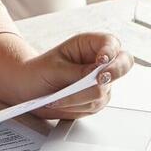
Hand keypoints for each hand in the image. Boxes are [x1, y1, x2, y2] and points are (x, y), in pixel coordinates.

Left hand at [0, 33, 132, 120]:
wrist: (28, 89)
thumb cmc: (38, 71)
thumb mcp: (54, 68)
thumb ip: (77, 72)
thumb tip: (96, 76)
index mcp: (89, 45)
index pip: (111, 43)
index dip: (110, 52)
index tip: (101, 61)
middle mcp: (99, 63)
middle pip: (122, 65)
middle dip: (112, 73)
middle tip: (99, 79)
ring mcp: (100, 82)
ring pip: (104, 91)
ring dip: (81, 97)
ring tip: (59, 98)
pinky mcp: (96, 99)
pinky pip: (95, 105)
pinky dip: (78, 106)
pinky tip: (61, 103)